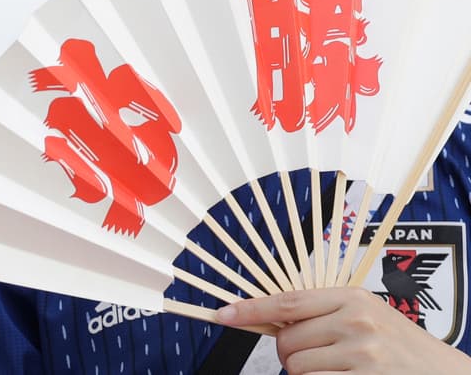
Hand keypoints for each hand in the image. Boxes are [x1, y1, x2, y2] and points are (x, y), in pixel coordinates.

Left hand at [218, 286, 470, 373]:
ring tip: (334, 369)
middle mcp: (356, 323)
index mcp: (351, 298)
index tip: (222, 314)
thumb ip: (320, 312)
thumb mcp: (363, 313)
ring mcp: (362, 356)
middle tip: (315, 355)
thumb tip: (267, 316)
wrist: (442, 372)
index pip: (286, 303)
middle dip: (290, 353)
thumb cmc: (397, 342)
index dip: (249, 309)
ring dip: (305, 374)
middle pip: (286, 342)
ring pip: (297, 368)